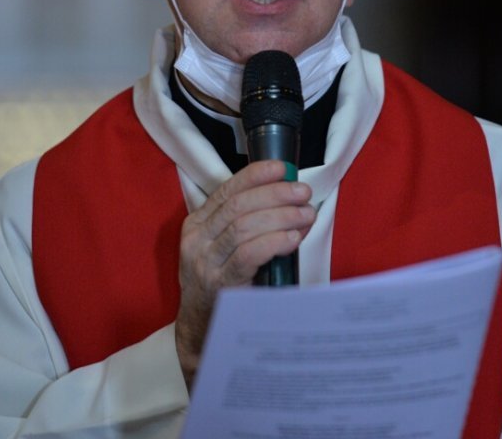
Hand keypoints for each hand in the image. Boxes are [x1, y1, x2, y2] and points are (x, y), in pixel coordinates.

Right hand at [174, 159, 314, 386]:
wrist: (204, 334)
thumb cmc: (222, 287)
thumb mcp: (225, 250)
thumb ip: (246, 225)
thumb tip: (290, 200)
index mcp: (197, 225)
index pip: (227, 191)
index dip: (255, 175)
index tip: (282, 167)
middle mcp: (196, 240)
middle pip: (239, 205)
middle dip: (275, 194)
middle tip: (303, 193)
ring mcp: (204, 262)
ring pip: (244, 225)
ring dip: (281, 216)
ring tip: (305, 215)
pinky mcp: (218, 284)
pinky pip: (248, 253)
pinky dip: (274, 241)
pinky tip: (293, 239)